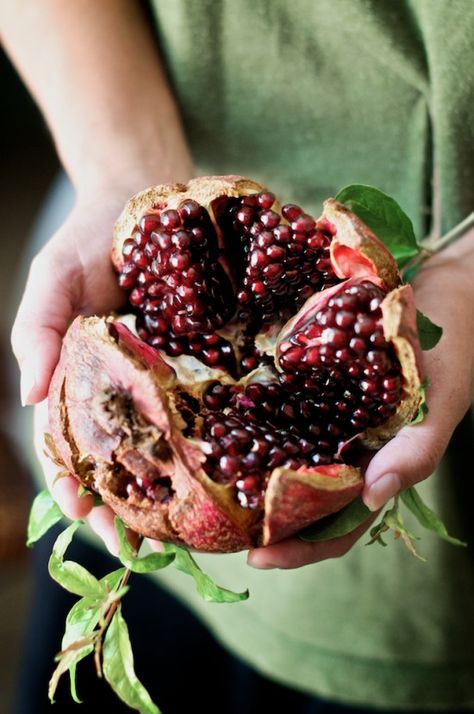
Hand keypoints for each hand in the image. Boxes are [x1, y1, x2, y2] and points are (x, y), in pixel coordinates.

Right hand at [17, 179, 190, 554]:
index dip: (71, 482)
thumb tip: (31, 396)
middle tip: (135, 546)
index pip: (66, 443)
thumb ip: (36, 332)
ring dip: (160, 494)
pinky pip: (196, 410)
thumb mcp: (53, 279)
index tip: (84, 514)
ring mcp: (158, 379)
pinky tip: (214, 479)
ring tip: (174, 534)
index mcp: (76, 377)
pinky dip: (198, 448)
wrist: (145, 197)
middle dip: (118, 507)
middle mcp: (117, 387)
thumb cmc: (91, 240)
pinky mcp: (197, 363)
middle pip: (114, 460)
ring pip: (156, 447)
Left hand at [248, 230, 473, 568]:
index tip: (256, 556)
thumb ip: (418, 449)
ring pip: (287, 457)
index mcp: (381, 466)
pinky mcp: (317, 382)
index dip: (302, 549)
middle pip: (302, 501)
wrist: (448, 290)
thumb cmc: (455, 346)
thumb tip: (374, 494)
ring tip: (210, 479)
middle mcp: (351, 448)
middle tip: (216, 524)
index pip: (340, 525)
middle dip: (262, 519)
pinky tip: (228, 417)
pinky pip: (285, 407)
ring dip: (253, 473)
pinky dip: (261, 418)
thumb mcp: (442, 400)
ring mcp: (331, 416)